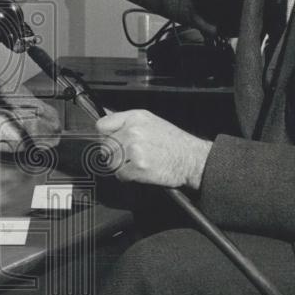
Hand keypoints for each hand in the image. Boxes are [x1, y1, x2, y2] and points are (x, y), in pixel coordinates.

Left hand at [96, 109, 211, 189]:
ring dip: (120, 166)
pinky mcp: (137, 166)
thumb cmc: (174, 142)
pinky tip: (140, 171)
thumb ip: (128, 122)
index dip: (106, 135)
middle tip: (127, 157)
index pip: (102, 125)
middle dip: (114, 154)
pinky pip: (120, 174)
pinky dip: (128, 177)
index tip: (111, 141)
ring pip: (111, 162)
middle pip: (105, 146)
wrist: (191, 159)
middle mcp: (133, 131)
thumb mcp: (150, 122)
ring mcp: (134, 149)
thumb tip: (107, 124)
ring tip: (135, 164)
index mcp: (135, 118)